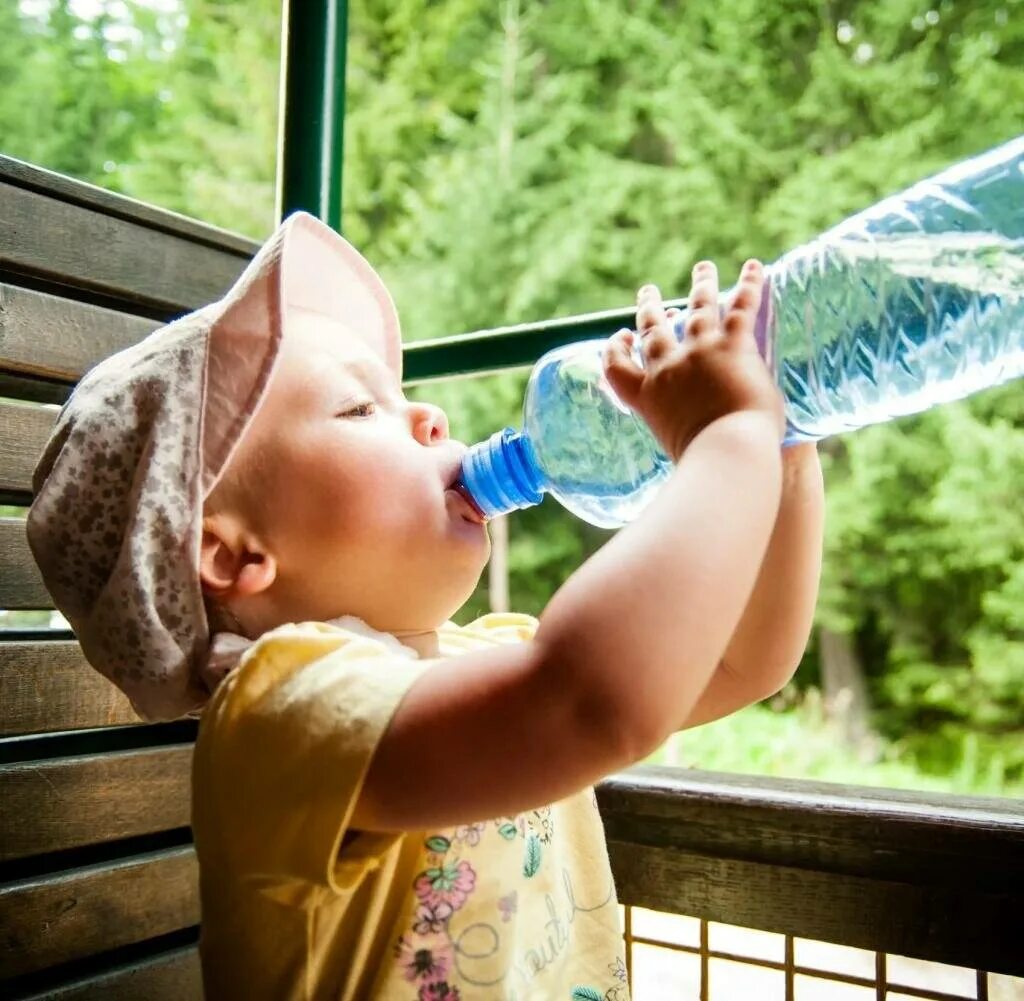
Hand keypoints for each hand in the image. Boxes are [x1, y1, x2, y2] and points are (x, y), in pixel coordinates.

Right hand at [602, 260, 785, 461]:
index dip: (615, 349)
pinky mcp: (733, 345)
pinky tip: (755, 266)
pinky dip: (750, 285)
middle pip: (653, 329)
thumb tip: (689, 451)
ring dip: (702, 285)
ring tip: (704, 268)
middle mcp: (667, 368)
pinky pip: (741, 307)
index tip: (621, 338)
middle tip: (648, 293)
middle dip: (650, 308)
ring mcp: (699, 352)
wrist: (725, 453)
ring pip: (698, 309)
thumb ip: (678, 437)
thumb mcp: (675, 451)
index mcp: (647, 397)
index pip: (617, 367)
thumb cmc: (702, 464)